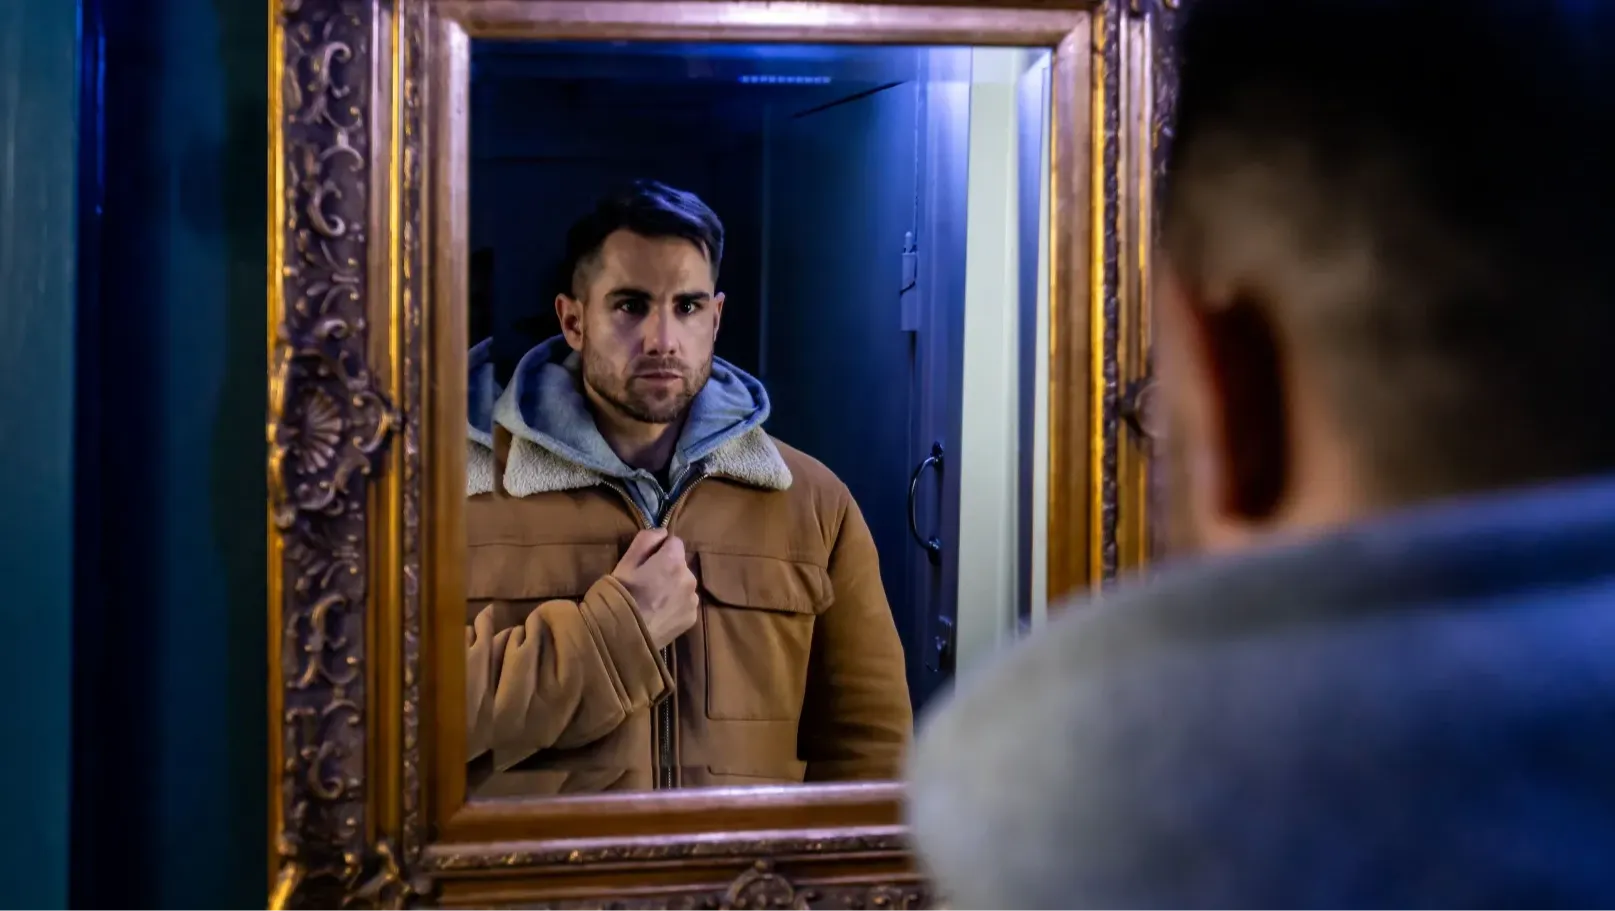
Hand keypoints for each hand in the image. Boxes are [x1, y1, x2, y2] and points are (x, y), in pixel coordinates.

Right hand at [611, 529, 698, 649]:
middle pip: (680, 564)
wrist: (623, 639)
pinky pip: (685, 603)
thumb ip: (646, 540)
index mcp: (673, 560)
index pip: (673, 542)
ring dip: (673, 588)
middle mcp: (689, 577)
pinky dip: (675, 606)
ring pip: (684, 584)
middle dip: (667, 569)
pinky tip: (659, 614)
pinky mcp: (692, 618)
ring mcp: (692, 599)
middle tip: (646, 584)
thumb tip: (662, 532)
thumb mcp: (625, 563)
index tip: (645, 562)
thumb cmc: (620, 597)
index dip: (659, 550)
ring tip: (652, 601)